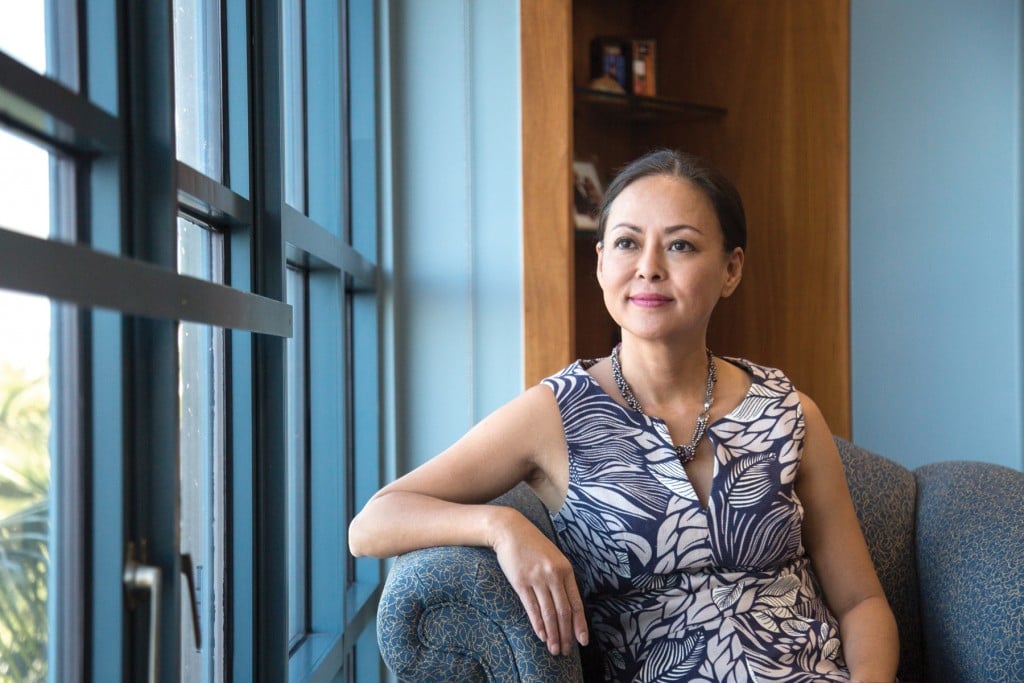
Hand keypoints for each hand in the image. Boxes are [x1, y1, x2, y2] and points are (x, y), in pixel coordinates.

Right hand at [490, 509, 588, 655]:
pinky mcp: (520, 581)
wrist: (510, 530)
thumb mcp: (554, 558)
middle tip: (565, 651)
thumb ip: (561, 578)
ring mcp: (537, 578)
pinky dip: (538, 624)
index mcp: (565, 569)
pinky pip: (531, 607)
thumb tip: (568, 605)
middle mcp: (553, 574)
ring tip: (554, 649)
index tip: (582, 641)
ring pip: (549, 612)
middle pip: (563, 611)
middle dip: (566, 634)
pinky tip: (541, 636)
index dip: (580, 624)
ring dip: (552, 634)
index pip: (576, 603)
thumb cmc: (533, 545)